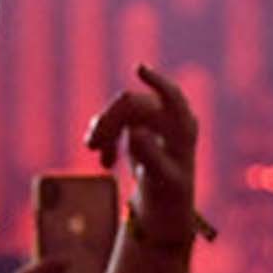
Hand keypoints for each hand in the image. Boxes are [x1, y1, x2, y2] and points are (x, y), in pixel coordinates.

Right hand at [85, 63, 200, 249]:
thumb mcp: (160, 180)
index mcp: (183, 129)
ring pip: (120, 110)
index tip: (139, 69)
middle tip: (89, 146)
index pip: (172, 97)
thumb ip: (150, 156)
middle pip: (133, 105)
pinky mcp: (140, 123)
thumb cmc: (167, 194)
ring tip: (95, 154)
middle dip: (110, 121)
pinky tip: (103, 158)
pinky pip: (115, 118)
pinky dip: (105, 134)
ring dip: (104, 128)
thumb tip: (135, 131)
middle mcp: (170, 118)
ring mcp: (154, 118)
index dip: (157, 82)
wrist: (163, 203)